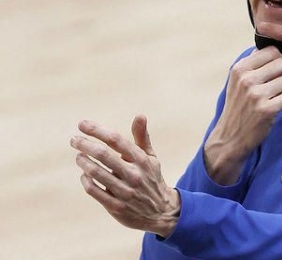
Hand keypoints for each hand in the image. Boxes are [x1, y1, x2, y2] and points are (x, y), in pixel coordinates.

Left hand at [70, 115, 179, 237]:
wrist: (161, 211)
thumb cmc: (151, 178)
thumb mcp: (150, 157)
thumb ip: (142, 137)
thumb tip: (140, 115)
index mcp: (141, 159)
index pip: (116, 139)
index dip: (97, 130)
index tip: (82, 124)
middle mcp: (133, 174)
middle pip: (103, 154)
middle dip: (84, 144)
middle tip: (74, 140)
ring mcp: (124, 191)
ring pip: (95, 172)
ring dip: (83, 161)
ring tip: (79, 156)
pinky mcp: (116, 206)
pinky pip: (94, 190)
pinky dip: (86, 180)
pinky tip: (84, 174)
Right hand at [204, 46, 281, 184]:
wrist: (229, 137)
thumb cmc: (237, 106)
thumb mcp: (237, 81)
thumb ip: (252, 64)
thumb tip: (273, 49)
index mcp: (240, 68)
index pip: (272, 50)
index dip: (278, 60)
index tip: (275, 71)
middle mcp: (247, 79)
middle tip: (281, 84)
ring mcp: (256, 95)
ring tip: (279, 96)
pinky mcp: (266, 110)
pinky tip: (278, 106)